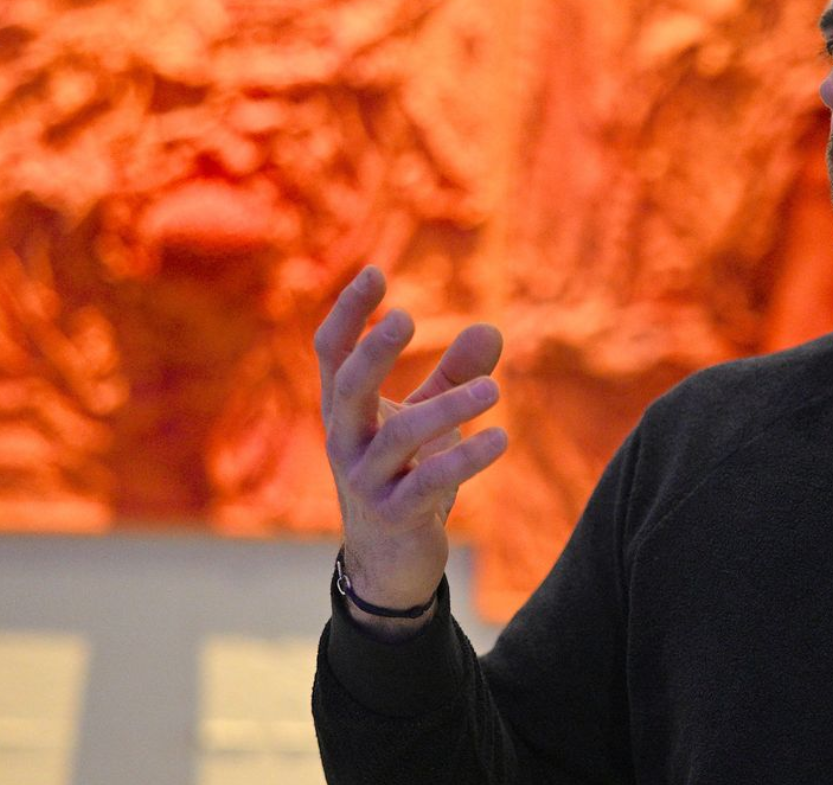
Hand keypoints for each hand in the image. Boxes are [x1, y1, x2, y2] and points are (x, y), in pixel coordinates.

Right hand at [315, 266, 507, 628]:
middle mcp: (344, 440)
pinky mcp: (393, 515)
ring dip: (447, 408)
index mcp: (345, 409)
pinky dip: (466, 458)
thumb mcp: (427, 420)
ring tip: (495, 390)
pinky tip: (501, 440)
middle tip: (409, 317)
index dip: (348, 313)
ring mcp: (364, 481)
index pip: (332, 352)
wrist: (390, 561)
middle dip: (373, 351)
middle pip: (346, 387)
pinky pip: (428, 482)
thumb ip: (453, 376)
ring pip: (397, 436)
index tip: (375, 271)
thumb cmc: (405, 475)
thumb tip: (491, 327)